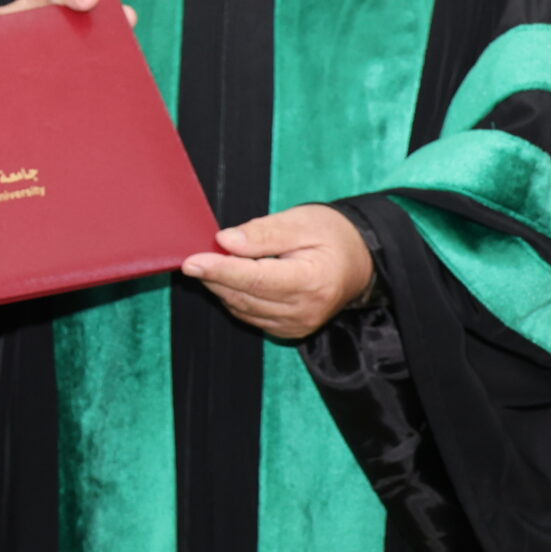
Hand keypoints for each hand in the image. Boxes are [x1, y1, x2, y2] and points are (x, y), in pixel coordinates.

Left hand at [181, 204, 373, 339]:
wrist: (359, 262)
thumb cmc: (332, 236)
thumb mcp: (301, 222)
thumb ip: (263, 233)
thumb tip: (225, 241)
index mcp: (313, 281)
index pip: (256, 279)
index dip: (220, 270)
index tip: (191, 261)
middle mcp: (304, 310)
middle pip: (244, 296)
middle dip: (215, 275)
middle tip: (197, 252)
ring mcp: (296, 324)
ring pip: (241, 308)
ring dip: (221, 285)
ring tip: (214, 260)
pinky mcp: (288, 329)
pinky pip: (249, 315)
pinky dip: (234, 296)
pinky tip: (230, 277)